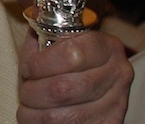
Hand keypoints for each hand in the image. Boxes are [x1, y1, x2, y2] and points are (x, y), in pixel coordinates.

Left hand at [17, 30, 132, 123]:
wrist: (93, 90)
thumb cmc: (68, 64)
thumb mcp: (59, 42)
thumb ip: (44, 36)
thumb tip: (29, 30)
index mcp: (107, 46)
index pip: (71, 54)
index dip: (40, 64)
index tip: (28, 69)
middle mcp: (118, 74)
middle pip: (63, 89)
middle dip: (33, 92)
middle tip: (26, 91)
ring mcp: (117, 104)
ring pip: (63, 116)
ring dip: (35, 113)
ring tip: (30, 107)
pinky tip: (40, 118)